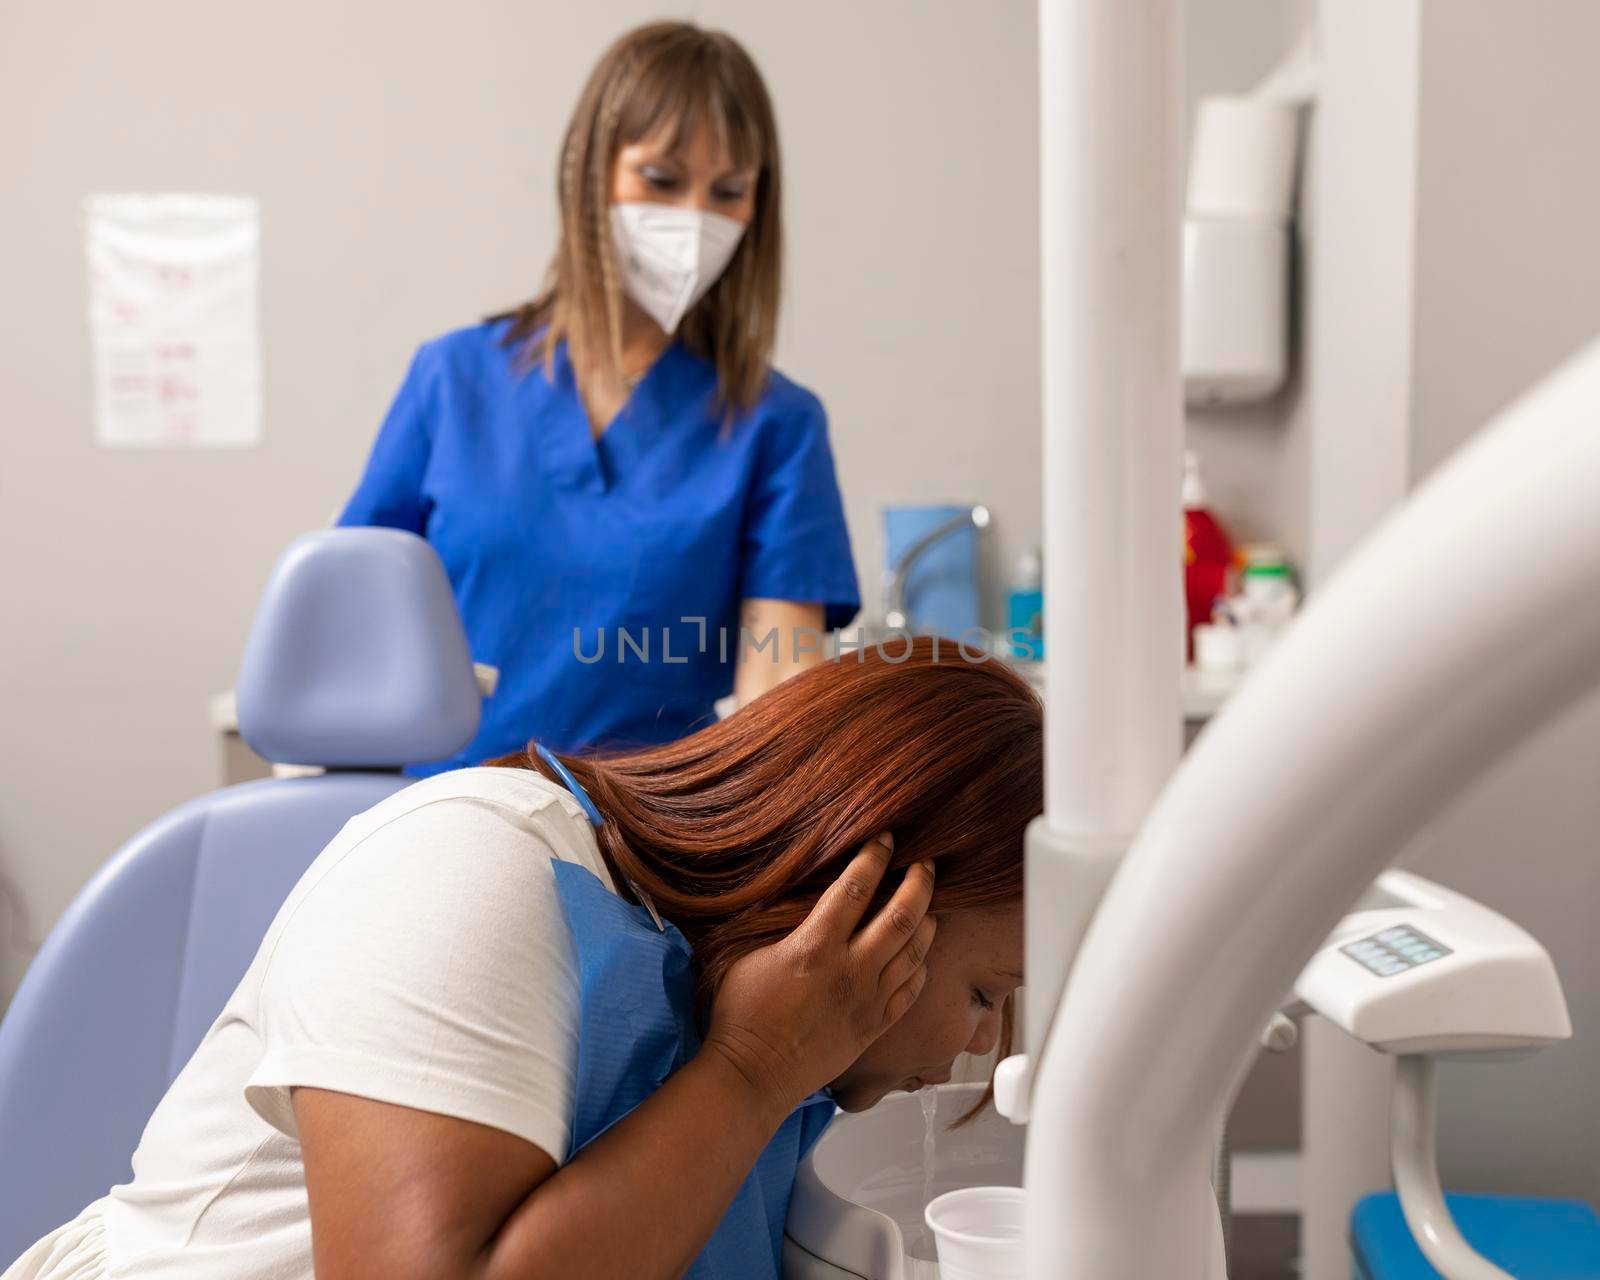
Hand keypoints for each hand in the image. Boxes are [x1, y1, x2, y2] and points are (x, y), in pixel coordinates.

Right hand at [701, 833, 935, 1111]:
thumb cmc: (742, 1017)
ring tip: (929, 900)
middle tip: (926, 863)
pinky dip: (922, 964)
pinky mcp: (875, 1026)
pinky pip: (912, 989)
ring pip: (914, 951)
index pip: (855, 889)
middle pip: (899, 916)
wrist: (754, 1076)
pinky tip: (921, 951)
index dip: (873, 858)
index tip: (886, 839)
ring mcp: (868, 1000)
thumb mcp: (750, 956)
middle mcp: (850, 971)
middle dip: (918, 883)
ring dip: (927, 919)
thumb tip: (797, 898)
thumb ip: (782, 926)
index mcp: (816, 947)